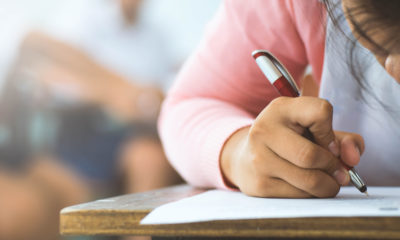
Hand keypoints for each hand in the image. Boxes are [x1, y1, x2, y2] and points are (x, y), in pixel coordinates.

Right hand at [221, 96, 363, 197]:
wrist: (246, 158)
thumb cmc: (289, 141)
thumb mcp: (313, 130)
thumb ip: (343, 140)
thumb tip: (352, 159)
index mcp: (280, 109)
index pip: (320, 112)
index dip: (332, 131)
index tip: (329, 142)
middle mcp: (264, 131)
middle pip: (312, 155)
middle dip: (334, 167)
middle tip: (338, 171)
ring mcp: (259, 160)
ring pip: (310, 180)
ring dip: (328, 185)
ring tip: (327, 180)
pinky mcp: (259, 184)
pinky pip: (300, 196)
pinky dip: (312, 194)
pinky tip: (306, 187)